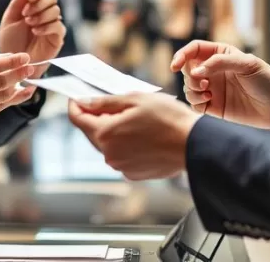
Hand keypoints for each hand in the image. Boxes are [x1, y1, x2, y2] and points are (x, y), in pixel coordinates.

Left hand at [0, 0, 65, 75]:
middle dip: (39, 3)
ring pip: (55, 10)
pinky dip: (46, 27)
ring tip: (29, 25)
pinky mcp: (57, 37)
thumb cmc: (11, 40)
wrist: (14, 62)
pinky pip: (58, 26)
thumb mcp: (10, 18)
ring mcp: (53, 24)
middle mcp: (45, 11)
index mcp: (33, 4)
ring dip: (40, 16)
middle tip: (26, 14)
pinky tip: (35, 32)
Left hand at [68, 94, 200, 180]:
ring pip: (107, 144)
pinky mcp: (133, 173)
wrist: (194, 144)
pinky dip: (125, 143)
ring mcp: (121, 166)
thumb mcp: (135, 100)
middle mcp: (109, 154)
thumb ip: (105, 102)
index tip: (77, 96)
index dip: (75, 104)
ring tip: (133, 117)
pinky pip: (121, 155)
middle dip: (96, 116)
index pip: (77, 119)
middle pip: (91, 132)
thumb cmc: (168, 118)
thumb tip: (84, 102)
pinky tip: (142, 134)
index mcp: (105, 134)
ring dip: (113, 130)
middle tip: (110, 102)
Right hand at [171, 41, 269, 129]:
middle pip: (187, 69)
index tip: (175, 65)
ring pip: (188, 87)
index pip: (194, 50)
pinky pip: (194, 104)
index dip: (181, 55)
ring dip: (192, 90)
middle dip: (189, 76)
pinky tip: (209, 102)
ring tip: (208, 94)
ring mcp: (213, 88)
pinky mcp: (214, 106)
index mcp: (221, 55)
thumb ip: (219, 64)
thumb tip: (195, 72)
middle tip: (204, 83)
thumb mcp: (247, 64)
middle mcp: (213, 71)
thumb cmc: (267, 80)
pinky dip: (195, 102)